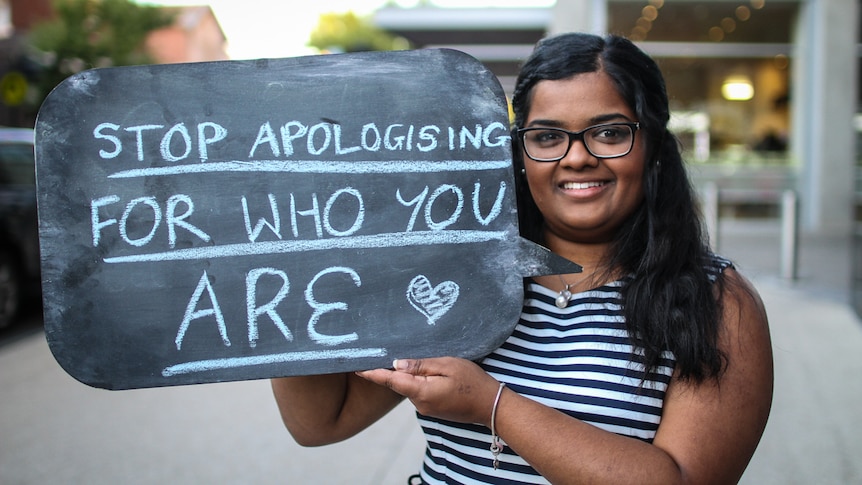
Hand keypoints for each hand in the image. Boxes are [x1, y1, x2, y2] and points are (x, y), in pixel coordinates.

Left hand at [357, 357, 500, 425]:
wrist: (491, 406)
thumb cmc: (473, 382)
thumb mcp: (448, 365)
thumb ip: (421, 365)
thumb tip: (397, 363)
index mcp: (421, 392)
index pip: (391, 381)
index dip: (373, 373)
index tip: (356, 367)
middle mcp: (420, 404)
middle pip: (400, 382)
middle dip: (394, 369)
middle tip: (384, 349)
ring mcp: (426, 409)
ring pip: (410, 386)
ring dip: (411, 374)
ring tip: (419, 358)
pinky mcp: (433, 409)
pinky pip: (420, 392)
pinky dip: (420, 381)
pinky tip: (430, 372)